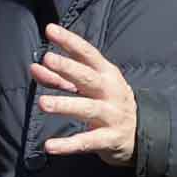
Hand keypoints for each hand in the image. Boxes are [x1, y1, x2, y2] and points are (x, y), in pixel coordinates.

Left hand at [32, 24, 138, 166]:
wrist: (142, 133)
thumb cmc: (108, 103)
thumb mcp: (89, 87)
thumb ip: (60, 77)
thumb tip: (35, 67)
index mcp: (106, 73)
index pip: (87, 53)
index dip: (70, 41)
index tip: (51, 30)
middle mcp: (110, 91)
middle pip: (88, 77)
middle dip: (68, 67)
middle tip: (48, 59)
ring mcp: (112, 115)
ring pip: (87, 108)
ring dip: (64, 105)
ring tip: (42, 103)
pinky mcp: (109, 139)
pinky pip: (86, 142)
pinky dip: (68, 145)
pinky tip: (50, 146)